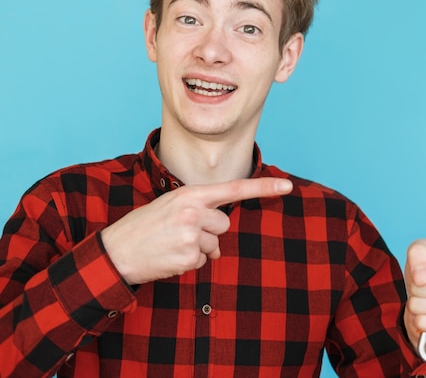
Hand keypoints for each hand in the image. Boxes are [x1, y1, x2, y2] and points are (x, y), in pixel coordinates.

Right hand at [101, 177, 292, 284]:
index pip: (234, 189)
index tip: (287, 186)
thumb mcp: (171, 205)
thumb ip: (199, 209)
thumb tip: (220, 235)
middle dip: (209, 232)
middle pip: (224, 225)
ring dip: (198, 249)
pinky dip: (189, 262)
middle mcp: (194, 212)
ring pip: (215, 245)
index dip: (264, 187)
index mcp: (190, 195)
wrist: (116, 251)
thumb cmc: (144, 226)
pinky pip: (202, 261)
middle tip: (181, 232)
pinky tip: (169, 257)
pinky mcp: (188, 258)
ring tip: (172, 244)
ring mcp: (191, 236)